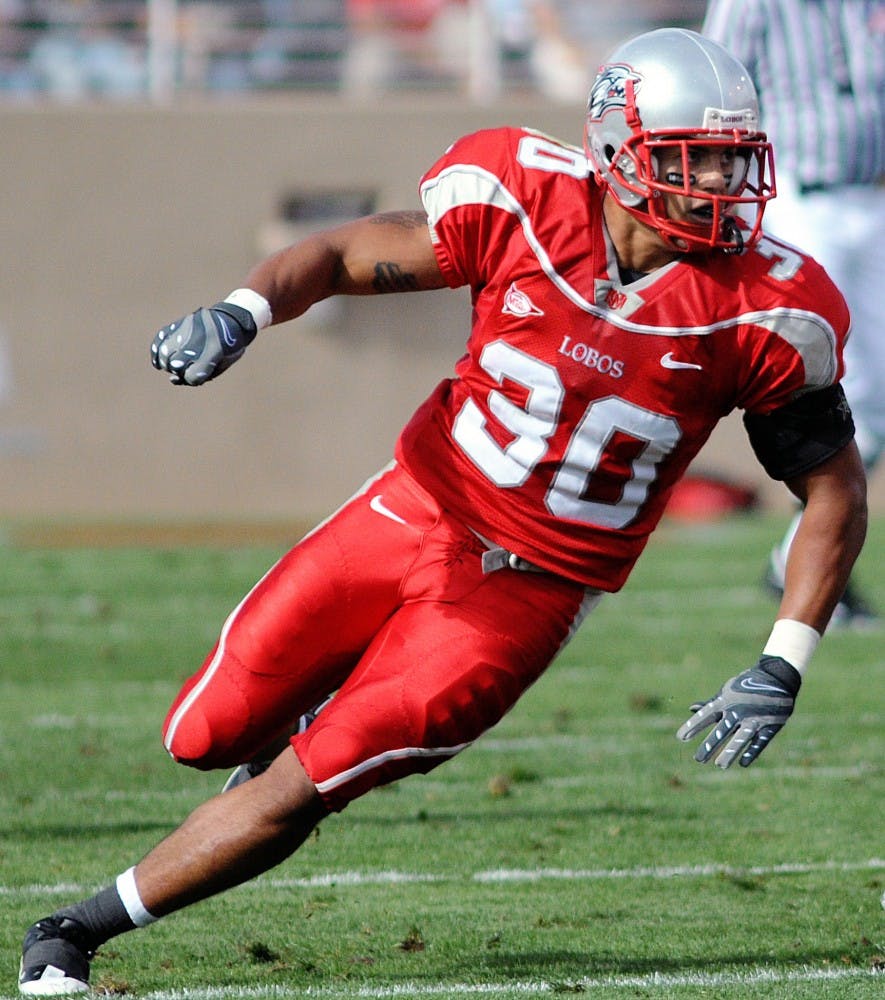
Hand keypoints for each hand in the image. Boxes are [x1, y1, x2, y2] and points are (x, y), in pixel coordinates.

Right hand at [151, 302, 256, 385]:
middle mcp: (198, 340)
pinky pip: (160, 339)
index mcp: (214, 352)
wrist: (231, 320)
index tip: (194, 376)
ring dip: (165, 363)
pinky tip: (160, 359)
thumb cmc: (228, 348)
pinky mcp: (178, 324)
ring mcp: (186, 329)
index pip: (192, 375)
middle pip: (174, 365)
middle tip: (183, 369)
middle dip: (177, 372)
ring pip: (163, 353)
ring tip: (172, 365)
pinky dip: (157, 351)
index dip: (191, 379)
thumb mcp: (221, 365)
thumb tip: (172, 380)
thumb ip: (199, 376)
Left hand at [676, 655, 801, 768]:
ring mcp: (755, 718)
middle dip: (710, 745)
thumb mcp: (727, 693)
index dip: (693, 726)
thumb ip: (710, 704)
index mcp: (725, 701)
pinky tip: (742, 763)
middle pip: (722, 730)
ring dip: (730, 752)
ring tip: (719, 765)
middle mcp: (739, 710)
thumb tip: (691, 709)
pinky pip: (760, 742)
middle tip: (698, 759)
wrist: (777, 678)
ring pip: (741, 738)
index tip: (681, 738)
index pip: (706, 715)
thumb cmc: (746, 687)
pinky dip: (752, 752)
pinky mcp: (770, 725)